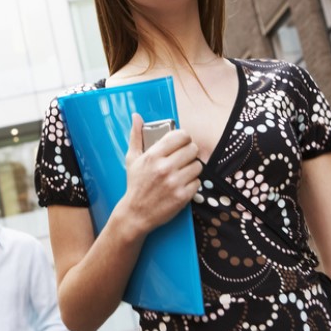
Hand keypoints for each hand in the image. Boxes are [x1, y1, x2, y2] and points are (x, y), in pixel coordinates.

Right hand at [120, 113, 201, 235]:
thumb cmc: (135, 185)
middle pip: (192, 149)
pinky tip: (183, 184)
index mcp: (153, 155)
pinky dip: (192, 183)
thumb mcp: (132, 159)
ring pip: (198, 165)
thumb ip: (136, 136)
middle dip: (190, 152)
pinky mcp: (182, 196)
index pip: (180, 136)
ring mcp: (174, 183)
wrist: (136, 214)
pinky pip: (198, 182)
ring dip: (192, 168)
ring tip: (183, 172)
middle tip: (184, 158)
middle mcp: (164, 167)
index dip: (184, 137)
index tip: (182, 142)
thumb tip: (137, 116)